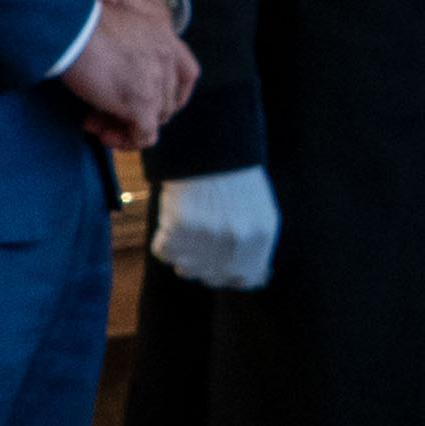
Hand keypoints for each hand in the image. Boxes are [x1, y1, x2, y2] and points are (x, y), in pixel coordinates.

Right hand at [65, 0, 194, 147]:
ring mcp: (156, 83)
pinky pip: (144, 136)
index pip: (188, 72)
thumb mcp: (108, 6)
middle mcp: (166, 59)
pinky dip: (126, 141)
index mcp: (163, 35)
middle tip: (101, 112)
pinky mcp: (142, 104)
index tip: (147, 100)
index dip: (174, 92)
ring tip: (95, 123)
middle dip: (136, 111)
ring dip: (125, 126)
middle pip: (167, 100)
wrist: (72, 29)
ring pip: (155, 120)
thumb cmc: (79, 16)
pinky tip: (102, 135)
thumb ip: (114, 6)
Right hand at [153, 163, 279, 291]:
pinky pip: (163, 251)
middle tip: (199, 236)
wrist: (209, 145)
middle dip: (203, 262)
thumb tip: (255, 280)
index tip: (219, 262)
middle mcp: (236, 244)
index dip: (230, 273)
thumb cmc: (234, 178)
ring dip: (183, 251)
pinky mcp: (179, 230)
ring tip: (188, 223)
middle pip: (211, 277)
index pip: (245, 278)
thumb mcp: (260, 211)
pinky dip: (164, 239)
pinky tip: (174, 217)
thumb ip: (258, 248)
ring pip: (186, 268)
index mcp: (261, 238)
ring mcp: (207, 238)